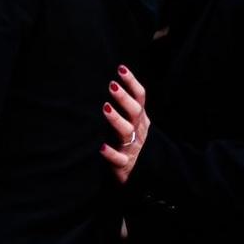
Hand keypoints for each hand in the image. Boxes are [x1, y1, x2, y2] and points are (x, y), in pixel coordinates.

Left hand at [100, 66, 150, 183]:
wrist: (141, 175)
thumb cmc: (130, 142)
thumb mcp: (131, 122)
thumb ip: (125, 105)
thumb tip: (114, 81)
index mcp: (140, 118)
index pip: (140, 96)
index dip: (132, 82)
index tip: (120, 68)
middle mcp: (138, 130)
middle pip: (134, 111)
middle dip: (124, 97)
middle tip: (111, 84)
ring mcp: (133, 147)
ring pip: (126, 132)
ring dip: (116, 119)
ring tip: (105, 107)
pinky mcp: (125, 165)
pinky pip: (119, 159)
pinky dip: (111, 153)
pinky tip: (102, 147)